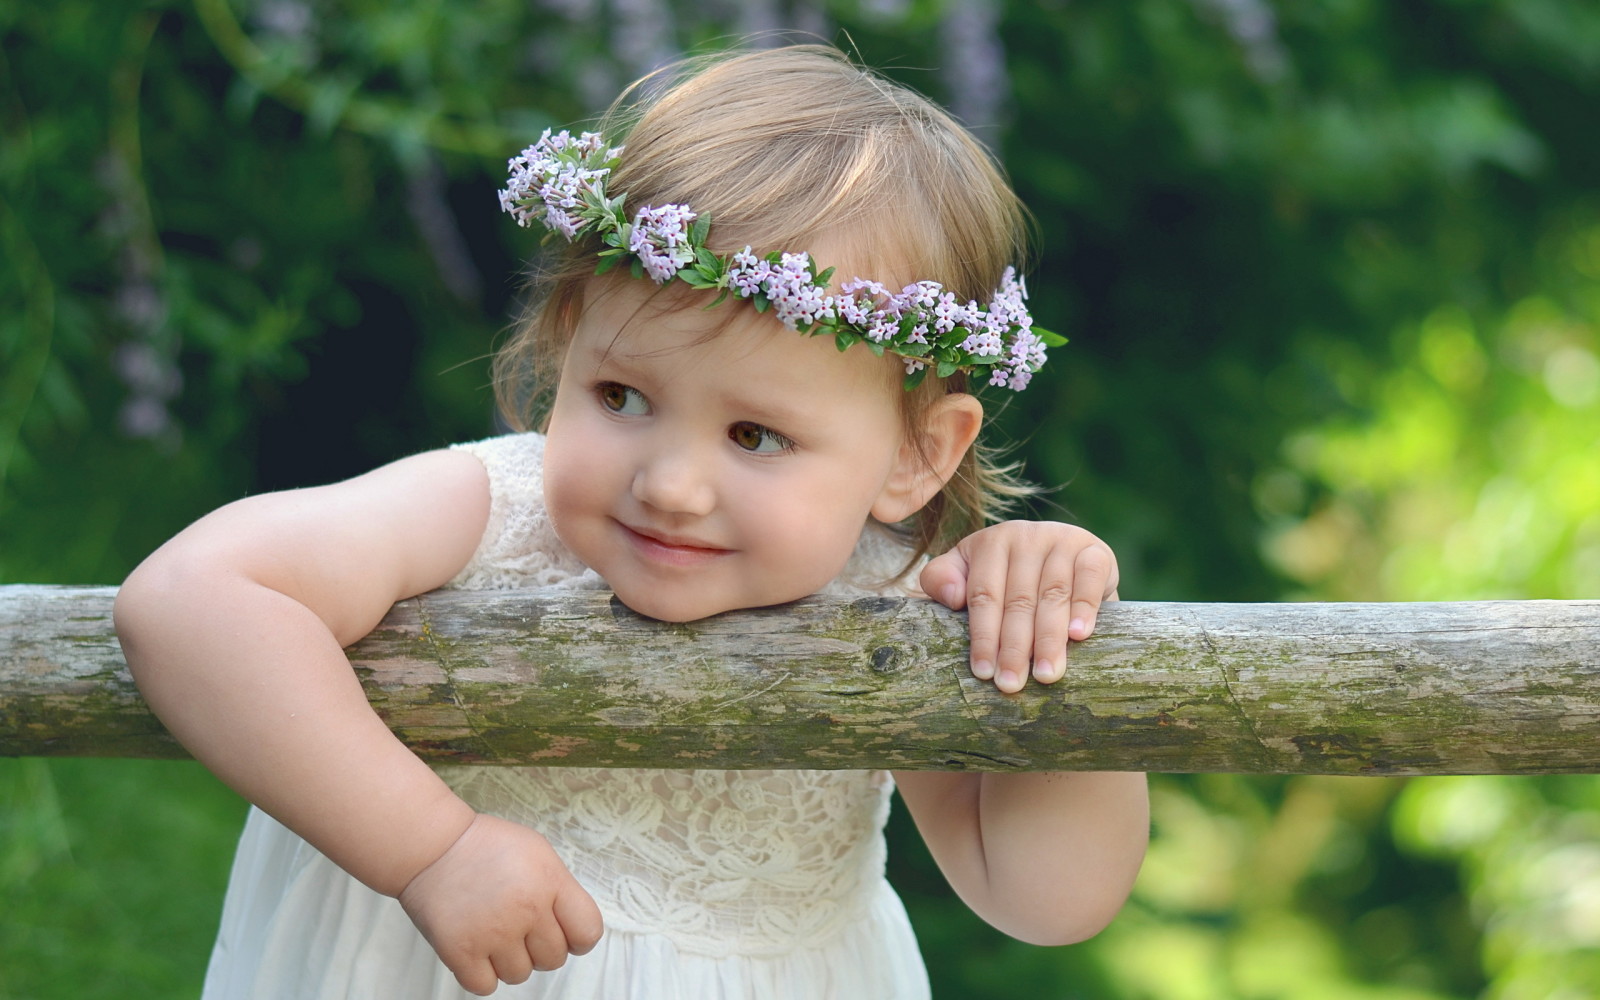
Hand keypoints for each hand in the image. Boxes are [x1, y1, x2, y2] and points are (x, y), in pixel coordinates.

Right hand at [398, 813, 602, 994]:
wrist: (433, 847)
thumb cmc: (487, 847)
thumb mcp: (538, 853)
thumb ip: (561, 889)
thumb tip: (573, 926)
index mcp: (550, 882)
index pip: (588, 932)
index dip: (578, 937)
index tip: (563, 932)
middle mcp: (526, 909)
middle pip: (554, 959)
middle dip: (539, 947)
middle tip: (519, 926)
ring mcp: (493, 933)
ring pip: (520, 976)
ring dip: (509, 961)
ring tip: (494, 932)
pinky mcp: (460, 951)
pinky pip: (485, 986)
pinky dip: (481, 974)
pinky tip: (477, 948)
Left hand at [920, 520, 1118, 693]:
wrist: (1066, 563)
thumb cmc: (1007, 577)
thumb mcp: (968, 571)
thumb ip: (941, 579)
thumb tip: (951, 597)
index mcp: (991, 543)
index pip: (984, 595)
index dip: (983, 635)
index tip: (983, 672)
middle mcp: (1026, 536)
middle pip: (1018, 600)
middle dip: (1014, 647)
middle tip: (1011, 684)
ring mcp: (1063, 540)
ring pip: (1053, 594)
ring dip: (1049, 638)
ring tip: (1045, 674)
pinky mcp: (1095, 550)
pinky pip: (1090, 579)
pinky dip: (1085, 608)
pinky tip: (1078, 636)